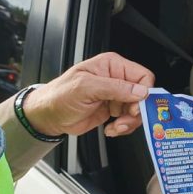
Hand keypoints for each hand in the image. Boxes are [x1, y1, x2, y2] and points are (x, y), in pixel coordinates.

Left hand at [21, 53, 153, 137]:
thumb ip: (115, 88)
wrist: (48, 116)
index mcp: (112, 66)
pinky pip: (128, 120)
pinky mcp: (112, 110)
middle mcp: (116, 79)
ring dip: (129, 122)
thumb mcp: (86, 88)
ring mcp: (115, 96)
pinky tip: (110, 128)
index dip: (144, 93)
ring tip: (115, 127)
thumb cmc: (60, 95)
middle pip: (142, 95)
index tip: (136, 107)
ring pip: (137, 110)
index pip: (142, 75)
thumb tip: (140, 91)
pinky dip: (122, 127)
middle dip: (136, 112)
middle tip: (124, 120)